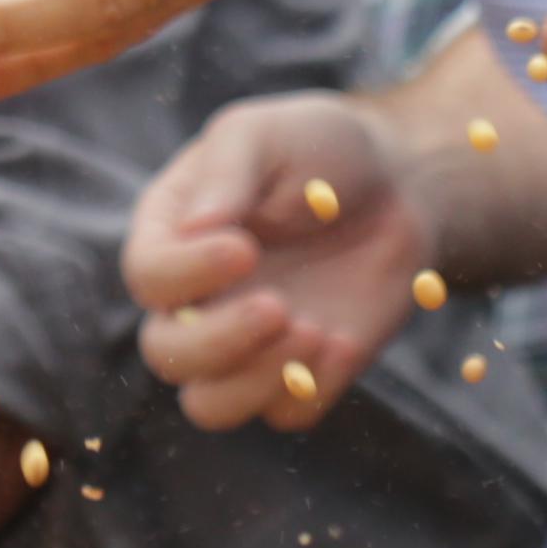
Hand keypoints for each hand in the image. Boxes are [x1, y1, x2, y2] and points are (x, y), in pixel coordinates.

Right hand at [122, 93, 430, 431]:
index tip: (245, 247)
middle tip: (278, 306)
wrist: (398, 183)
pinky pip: (285, 413)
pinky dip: (312, 388)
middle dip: (217, 341)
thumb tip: (193, 228)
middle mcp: (196, 298)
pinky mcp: (299, 372)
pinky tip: (344, 339)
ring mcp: (246, 342)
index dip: (187, 273)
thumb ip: (225, 172)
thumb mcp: (265, 134)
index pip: (149, 275)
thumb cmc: (318, 147)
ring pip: (211, 405)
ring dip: (254, 382)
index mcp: (171, 235)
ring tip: (312, 331)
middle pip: (167, 353)